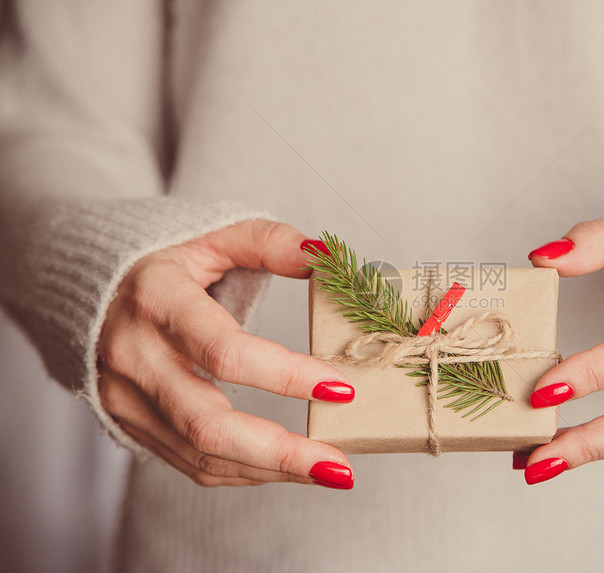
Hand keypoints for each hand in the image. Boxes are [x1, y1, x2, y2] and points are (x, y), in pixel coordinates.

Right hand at [97, 220, 355, 488]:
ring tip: (327, 471)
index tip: (341, 388)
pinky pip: (187, 462)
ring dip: (269, 470)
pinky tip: (283, 466)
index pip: (225, 352)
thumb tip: (321, 256)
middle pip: (208, 425)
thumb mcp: (210, 233)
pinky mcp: (127, 421)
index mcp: (157, 300)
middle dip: (281, 453)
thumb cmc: (161, 260)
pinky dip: (242, 470)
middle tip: (340, 467)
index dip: (286, 375)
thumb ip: (267, 241)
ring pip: (200, 453)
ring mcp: (125, 395)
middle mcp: (134, 355)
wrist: (84, 286)